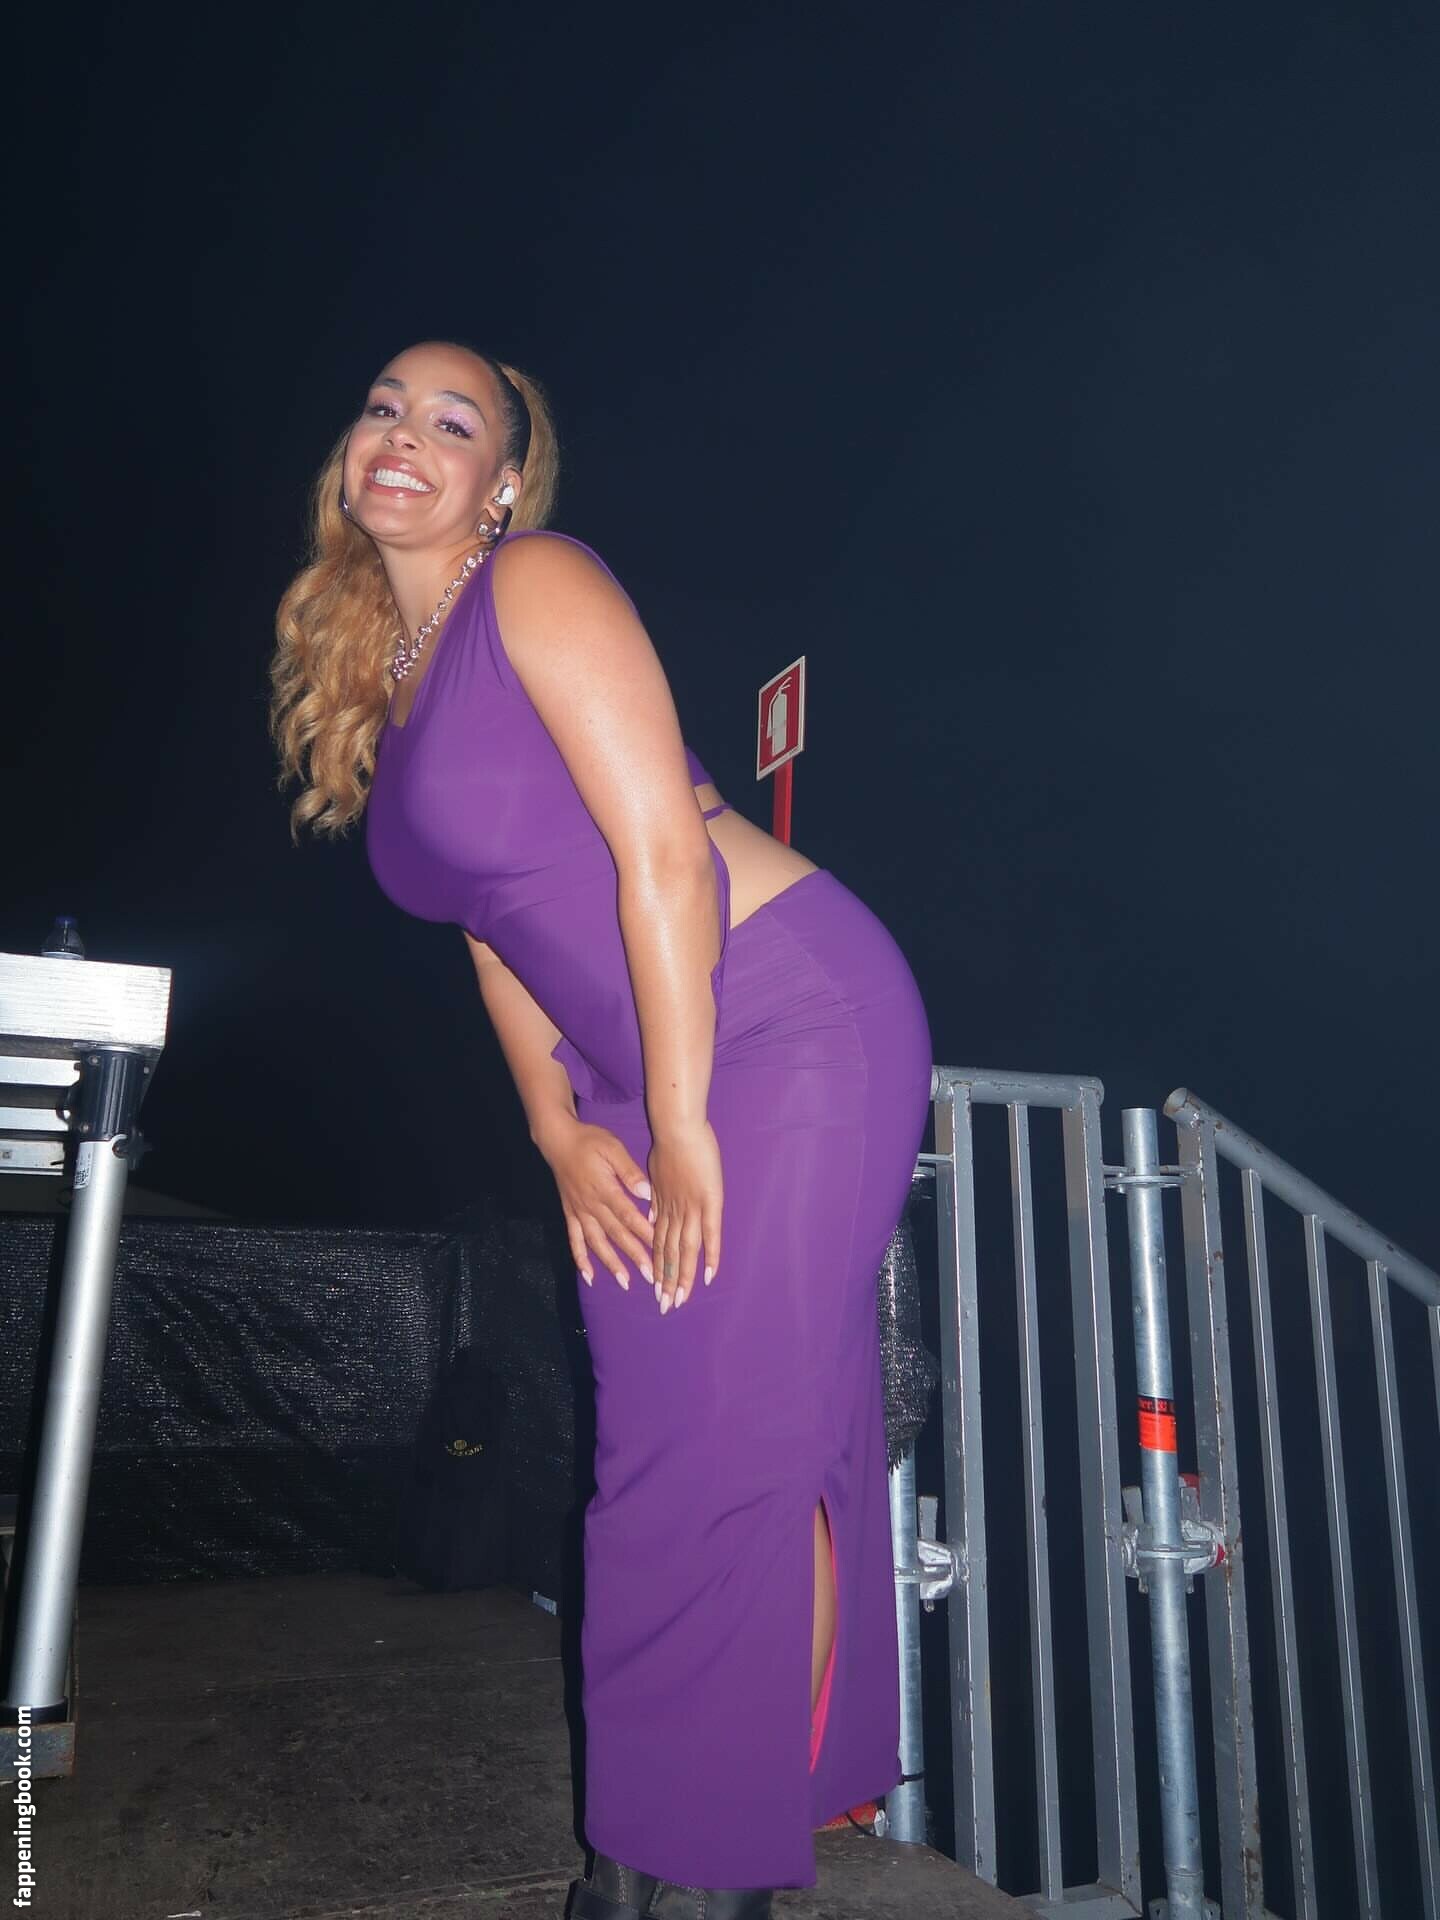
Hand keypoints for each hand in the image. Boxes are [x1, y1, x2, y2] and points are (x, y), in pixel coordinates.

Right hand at [539, 1118, 655, 1290]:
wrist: (557, 1139)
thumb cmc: (589, 1141)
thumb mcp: (613, 1148)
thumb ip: (629, 1171)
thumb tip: (646, 1192)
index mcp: (605, 1189)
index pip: (628, 1216)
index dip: (644, 1233)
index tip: (659, 1249)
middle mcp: (591, 1205)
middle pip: (616, 1234)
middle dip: (634, 1255)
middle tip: (651, 1275)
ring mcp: (579, 1211)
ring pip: (596, 1243)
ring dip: (611, 1264)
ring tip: (625, 1282)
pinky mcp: (570, 1213)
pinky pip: (574, 1240)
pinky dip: (581, 1260)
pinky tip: (589, 1277)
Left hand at [646, 1120, 722, 1312]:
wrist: (678, 1126)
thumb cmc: (669, 1141)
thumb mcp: (655, 1170)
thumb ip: (654, 1194)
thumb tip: (651, 1211)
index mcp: (662, 1204)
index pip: (659, 1241)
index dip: (657, 1264)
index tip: (655, 1286)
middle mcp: (674, 1212)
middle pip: (669, 1253)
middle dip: (666, 1281)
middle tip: (665, 1306)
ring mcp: (691, 1208)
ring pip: (685, 1250)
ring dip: (682, 1277)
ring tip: (680, 1301)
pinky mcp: (709, 1202)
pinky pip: (710, 1235)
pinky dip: (710, 1257)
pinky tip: (709, 1277)